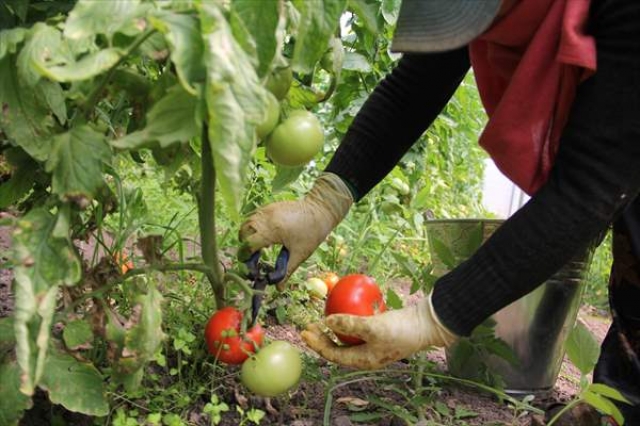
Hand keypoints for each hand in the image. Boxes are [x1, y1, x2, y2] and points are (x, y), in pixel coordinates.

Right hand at [239, 173, 352, 287]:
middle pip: (243, 233)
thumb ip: (286, 271)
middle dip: (245, 245)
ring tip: (258, 245)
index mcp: (272, 231)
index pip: (248, 244)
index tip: (249, 264)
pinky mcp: (269, 206)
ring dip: (247, 234)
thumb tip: (278, 288)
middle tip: (253, 256)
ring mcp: (266, 210)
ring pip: (246, 222)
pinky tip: (264, 234)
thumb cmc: (312, 233)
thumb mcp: (299, 254)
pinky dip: (253, 226)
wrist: (321, 210)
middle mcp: (265, 218)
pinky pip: (254, 216)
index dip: (245, 256)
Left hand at [301, 293, 457, 368]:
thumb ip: (349, 324)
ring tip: (323, 316)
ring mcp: (373, 343)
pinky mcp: (379, 331)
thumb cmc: (401, 330)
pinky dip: (349, 319)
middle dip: (322, 337)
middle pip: (338, 347)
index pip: (333, 354)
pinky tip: (345, 307)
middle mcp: (366, 354)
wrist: (427, 324)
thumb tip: (326, 322)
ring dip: (334, 328)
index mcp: (363, 360)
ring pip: (347, 337)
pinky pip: (358, 327)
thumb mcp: (373, 327)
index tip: (305, 331)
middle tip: (310, 324)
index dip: (317, 344)